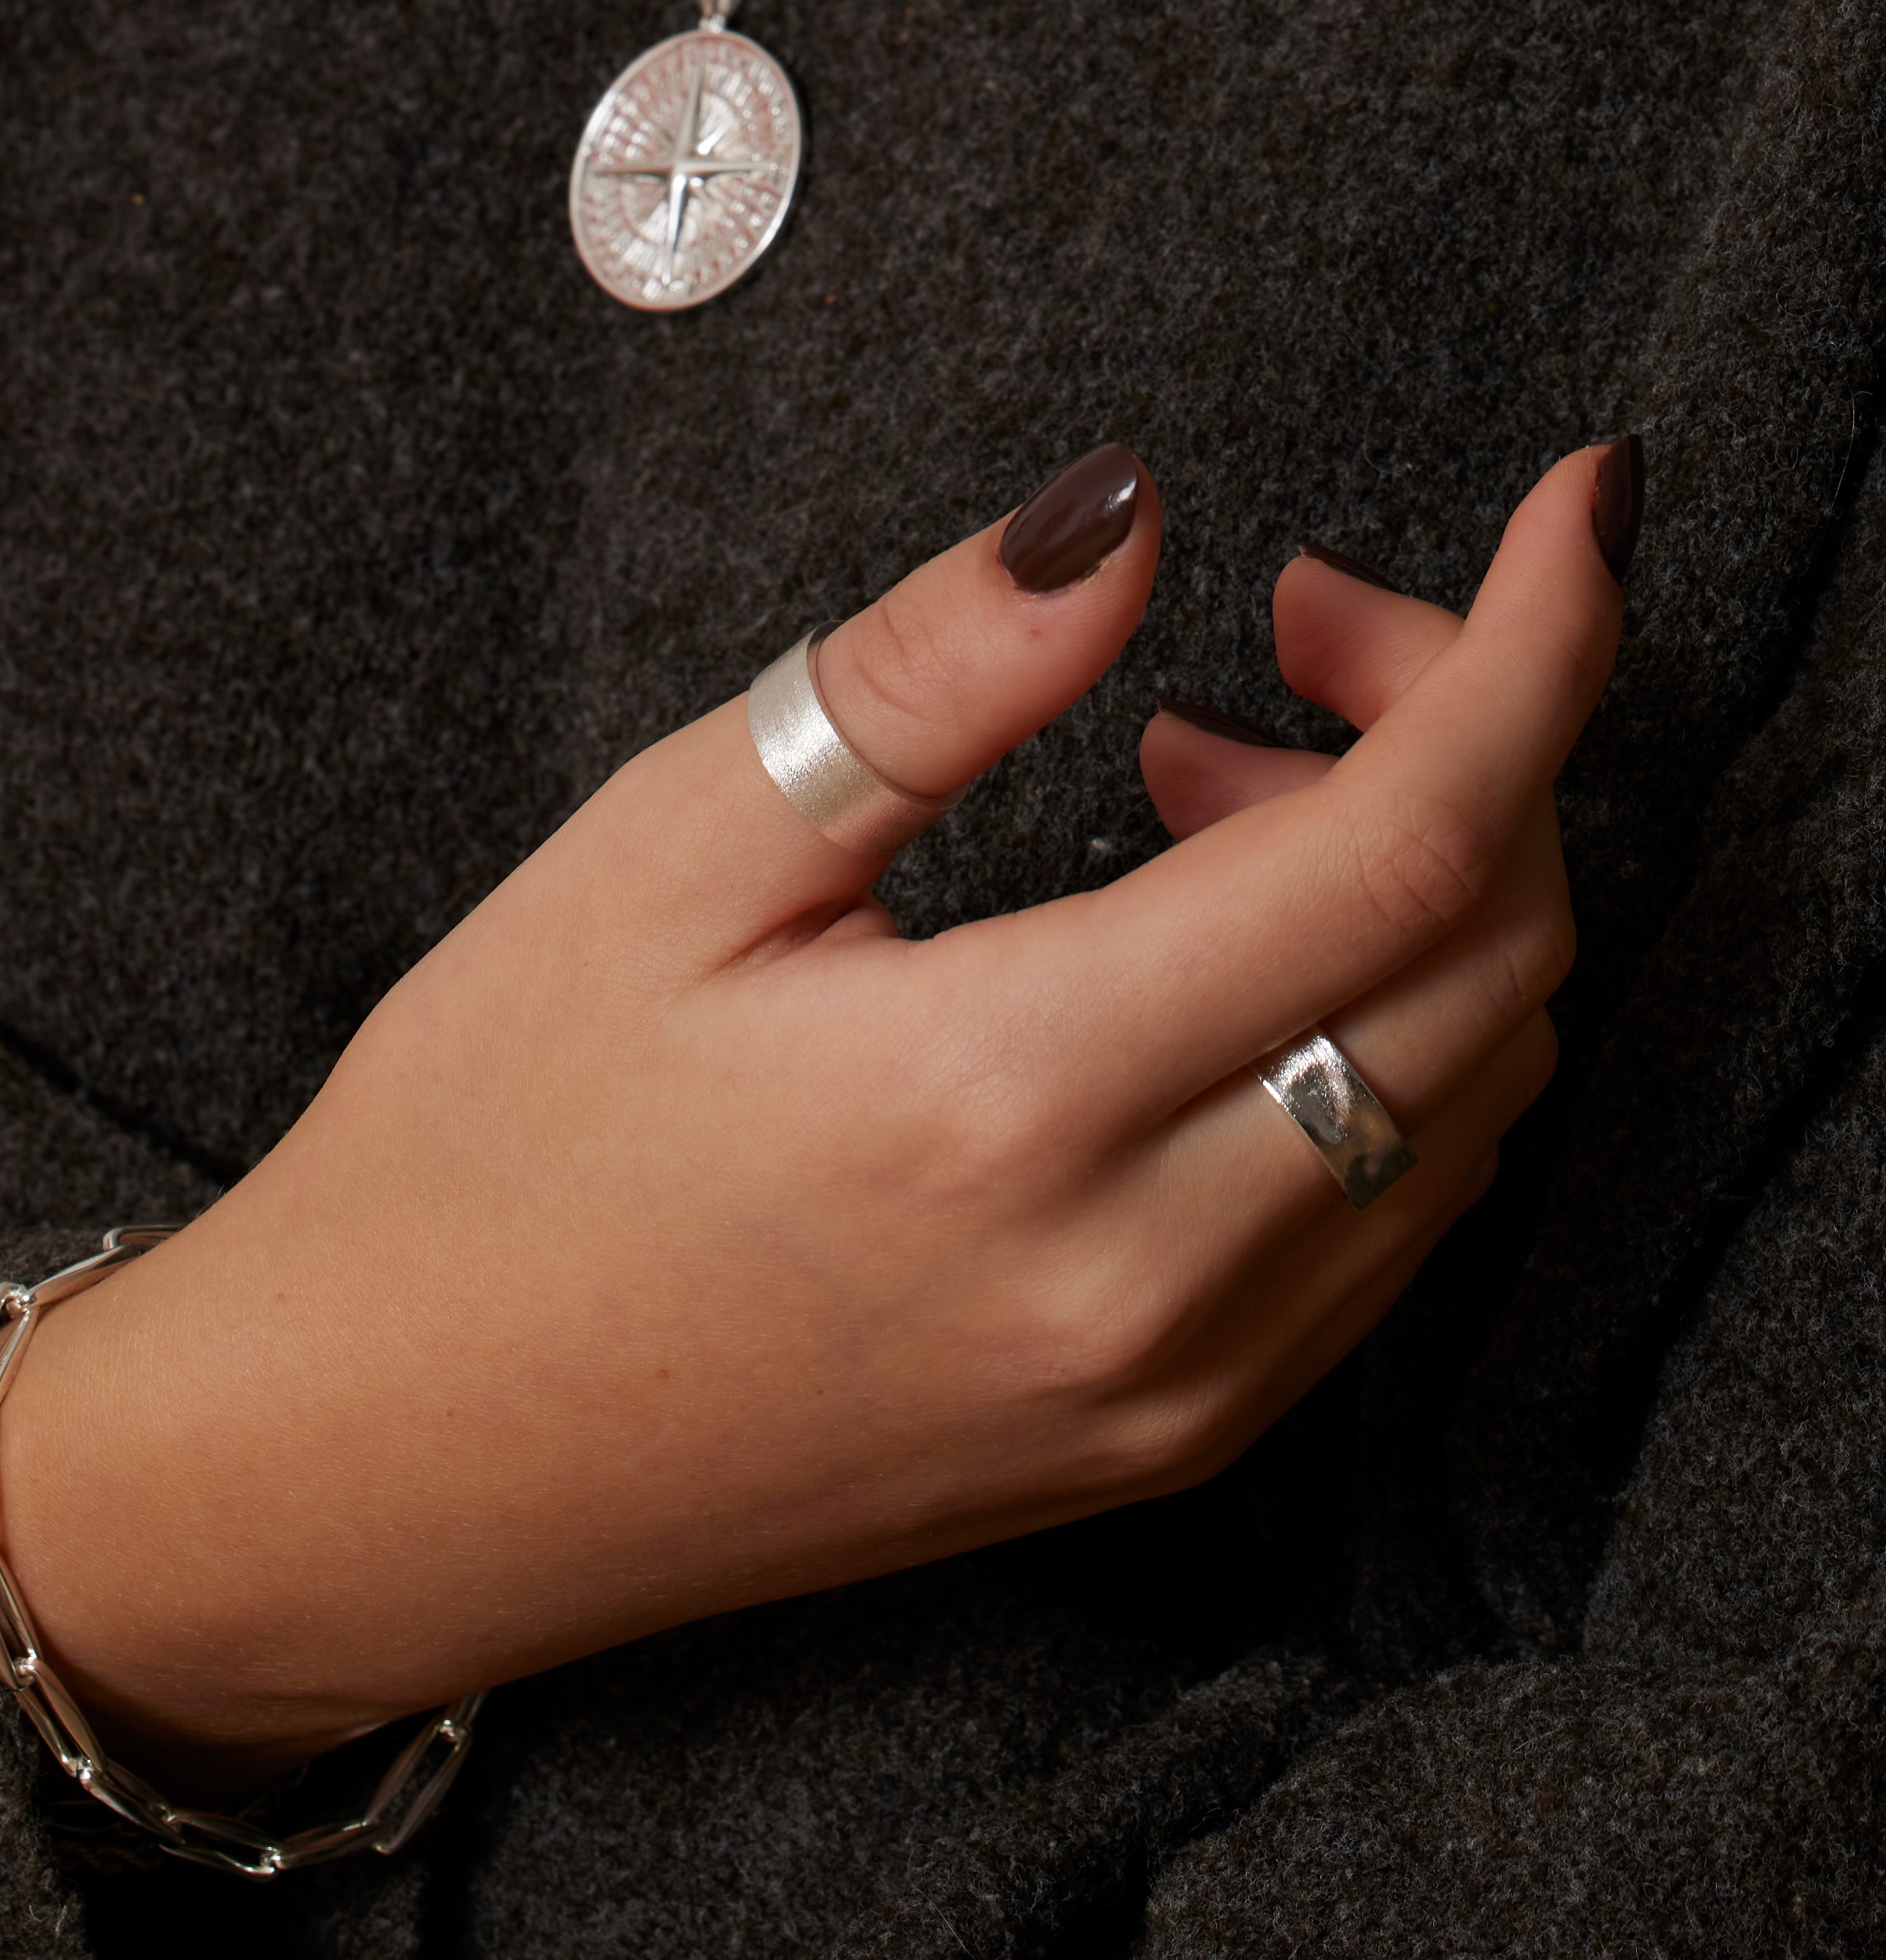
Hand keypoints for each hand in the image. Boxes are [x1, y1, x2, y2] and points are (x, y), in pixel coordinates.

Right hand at [0, 442, 1622, 1781]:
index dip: (1539, 641)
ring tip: (1205, 770)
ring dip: (1429, 887)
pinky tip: (1209, 945)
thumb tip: (1127, 510)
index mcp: (1006, 1101)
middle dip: (1476, 734)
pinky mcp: (1156, 1449)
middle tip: (1296, 609)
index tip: (1578, 495)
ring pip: (1472, 1093)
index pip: (1412, 846)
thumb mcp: (667, 853)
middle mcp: (1141, 1277)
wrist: (381, 1464)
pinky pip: (1392, 1213)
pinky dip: (1385, 1031)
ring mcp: (1169, 1390)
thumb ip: (930, 675)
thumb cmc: (486, 1138)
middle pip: (1494, 960)